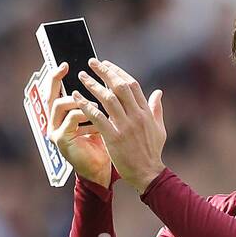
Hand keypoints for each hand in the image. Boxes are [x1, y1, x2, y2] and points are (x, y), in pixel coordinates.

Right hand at [41, 61, 111, 187]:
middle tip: (65, 68)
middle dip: (55, 78)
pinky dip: (84, 116)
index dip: (58, 75)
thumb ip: (103, 99)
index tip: (67, 64)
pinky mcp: (60, 139)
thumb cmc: (104, 142)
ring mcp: (56, 129)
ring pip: (59, 104)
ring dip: (78, 100)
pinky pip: (70, 119)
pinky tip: (97, 122)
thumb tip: (112, 75)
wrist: (104, 168)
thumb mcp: (104, 116)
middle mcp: (56, 119)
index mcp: (65, 112)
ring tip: (96, 103)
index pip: (57, 89)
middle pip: (50, 93)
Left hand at [71, 58, 165, 194]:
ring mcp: (125, 126)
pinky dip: (86, 105)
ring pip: (108, 98)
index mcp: (146, 112)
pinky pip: (97, 117)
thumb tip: (158, 92)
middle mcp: (136, 116)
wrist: (148, 174)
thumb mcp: (159, 129)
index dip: (118, 72)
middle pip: (120, 86)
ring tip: (82, 76)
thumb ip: (156, 109)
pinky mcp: (114, 138)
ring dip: (93, 84)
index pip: (132, 85)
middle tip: (92, 62)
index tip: (107, 64)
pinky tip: (76, 97)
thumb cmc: (152, 153)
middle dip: (105, 72)